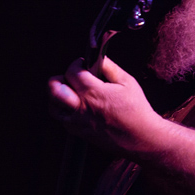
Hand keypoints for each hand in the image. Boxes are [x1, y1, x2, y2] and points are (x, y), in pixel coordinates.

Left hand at [47, 56, 164, 156]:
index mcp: (93, 92)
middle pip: (54, 89)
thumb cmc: (136, 109)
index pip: (72, 72)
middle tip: (70, 78)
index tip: (84, 64)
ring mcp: (78, 122)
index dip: (76, 64)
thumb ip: (109, 67)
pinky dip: (65, 111)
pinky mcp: (79, 133)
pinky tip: (77, 107)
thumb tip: (97, 58)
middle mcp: (82, 107)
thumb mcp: (127, 81)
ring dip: (58, 97)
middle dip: (59, 79)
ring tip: (70, 93)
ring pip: (53, 107)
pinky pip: (62, 120)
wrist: (141, 137)